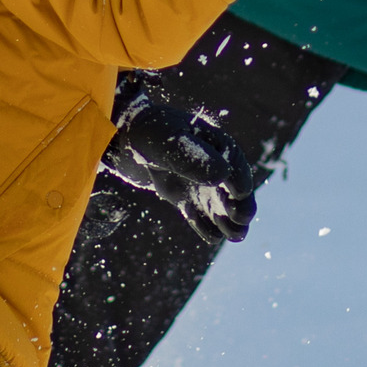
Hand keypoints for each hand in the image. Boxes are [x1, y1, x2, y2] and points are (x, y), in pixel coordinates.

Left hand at [99, 74, 270, 246]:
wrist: (125, 141)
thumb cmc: (147, 133)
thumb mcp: (167, 141)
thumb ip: (191, 157)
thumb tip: (222, 175)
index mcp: (213, 142)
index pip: (234, 161)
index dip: (240, 177)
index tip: (240, 193)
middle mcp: (213, 165)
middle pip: (235, 189)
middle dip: (241, 205)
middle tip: (240, 218)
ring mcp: (200, 184)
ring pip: (222, 208)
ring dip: (228, 221)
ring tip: (232, 234)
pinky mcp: (187, 200)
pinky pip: (201, 218)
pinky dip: (205, 226)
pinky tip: (208, 234)